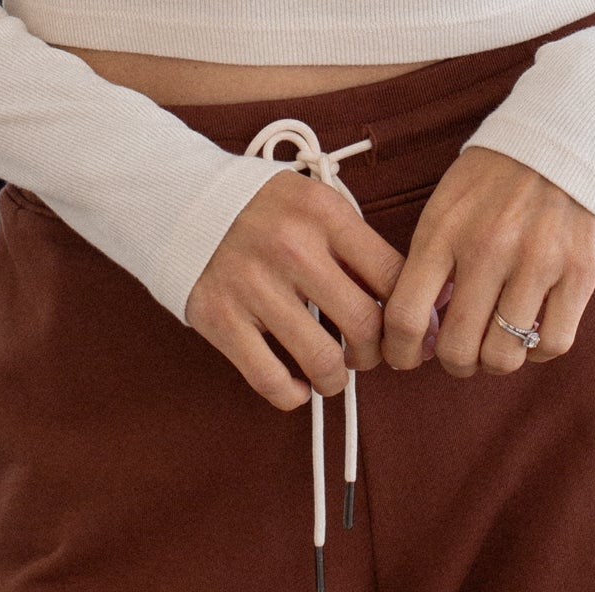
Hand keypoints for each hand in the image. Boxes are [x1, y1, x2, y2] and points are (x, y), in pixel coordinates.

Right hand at [184, 169, 405, 410]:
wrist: (183, 201)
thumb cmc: (264, 209)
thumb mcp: (314, 202)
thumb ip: (356, 243)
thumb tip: (411, 297)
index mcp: (324, 213)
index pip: (392, 276)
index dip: (409, 314)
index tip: (407, 331)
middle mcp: (292, 247)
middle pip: (365, 325)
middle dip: (376, 353)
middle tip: (367, 354)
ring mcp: (254, 285)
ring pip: (323, 361)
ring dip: (336, 378)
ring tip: (332, 370)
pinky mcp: (221, 319)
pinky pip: (272, 380)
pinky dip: (293, 394)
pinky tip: (296, 382)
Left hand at [381, 146, 594, 375]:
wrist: (562, 136)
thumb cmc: (494, 178)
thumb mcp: (446, 205)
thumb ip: (429, 262)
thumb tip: (420, 332)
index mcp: (444, 229)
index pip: (405, 316)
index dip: (399, 352)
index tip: (405, 358)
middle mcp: (488, 247)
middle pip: (457, 348)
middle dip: (453, 361)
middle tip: (460, 351)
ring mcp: (537, 261)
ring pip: (504, 355)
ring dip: (495, 360)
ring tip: (496, 341)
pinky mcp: (580, 270)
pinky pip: (553, 344)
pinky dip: (538, 350)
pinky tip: (532, 330)